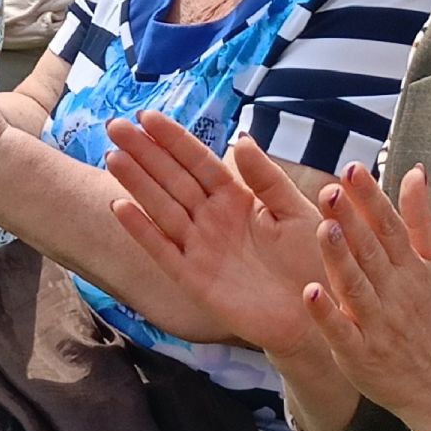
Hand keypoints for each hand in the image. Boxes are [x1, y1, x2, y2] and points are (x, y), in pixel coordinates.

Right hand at [104, 111, 330, 358]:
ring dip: (137, 182)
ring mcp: (200, 248)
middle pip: (172, 178)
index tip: (148, 115)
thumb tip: (241, 139)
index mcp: (237, 198)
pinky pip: (162, 250)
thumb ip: (267, 178)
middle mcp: (212, 219)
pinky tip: (120, 206)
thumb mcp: (296, 212)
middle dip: (144, 152)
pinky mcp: (194, 279)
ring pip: (161, 207)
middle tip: (115, 125)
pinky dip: (141, 229)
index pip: (199, 161)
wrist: (317, 315)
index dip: (174, 139)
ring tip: (113, 156)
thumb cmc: (313, 262)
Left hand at [302, 162, 430, 430]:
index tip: (353, 169)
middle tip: (330, 189)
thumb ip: (421, 219)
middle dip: (351, 221)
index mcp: (413, 268)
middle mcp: (396, 293)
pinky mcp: (360, 355)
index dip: (371, 198)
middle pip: (370, 252)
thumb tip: (414, 171)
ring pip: (356, 287)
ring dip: (340, 260)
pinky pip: (341, 332)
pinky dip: (327, 315)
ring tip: (324, 229)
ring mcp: (378, 325)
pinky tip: (309, 293)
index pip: (389, 226)